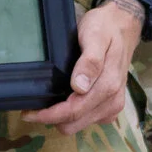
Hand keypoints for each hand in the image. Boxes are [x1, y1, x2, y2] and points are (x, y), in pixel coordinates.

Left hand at [25, 0, 143, 134]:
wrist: (124, 26)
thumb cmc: (105, 28)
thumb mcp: (95, 36)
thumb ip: (90, 61)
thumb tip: (80, 87)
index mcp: (108, 86)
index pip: (74, 111)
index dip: (49, 115)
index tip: (27, 112)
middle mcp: (112, 101)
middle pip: (74, 123)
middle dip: (51, 119)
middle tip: (32, 107)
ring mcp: (112, 106)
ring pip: (79, 125)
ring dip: (61, 118)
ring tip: (44, 103)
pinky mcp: (111, 107)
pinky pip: (87, 120)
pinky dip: (72, 116)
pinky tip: (62, 101)